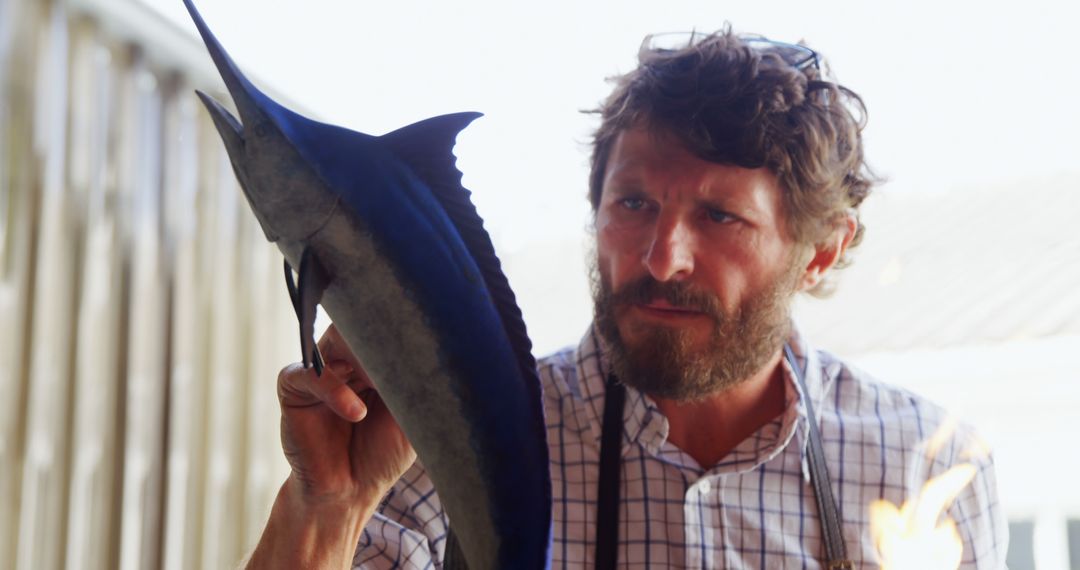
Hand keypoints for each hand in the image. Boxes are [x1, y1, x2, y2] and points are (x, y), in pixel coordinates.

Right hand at [277, 324, 416, 507]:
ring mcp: (320, 371)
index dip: (400, 329)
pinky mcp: (294, 388)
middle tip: (402, 361)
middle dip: (383, 340)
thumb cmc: (382, 453)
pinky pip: (310, 374)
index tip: (421, 333)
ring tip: (381, 390)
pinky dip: (334, 390)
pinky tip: (355, 413)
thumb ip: (409, 378)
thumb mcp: (408, 413)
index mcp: (374, 361)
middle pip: (360, 326)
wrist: (349, 491)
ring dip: (363, 363)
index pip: (384, 327)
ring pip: (337, 341)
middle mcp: (346, 359)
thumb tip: (420, 345)